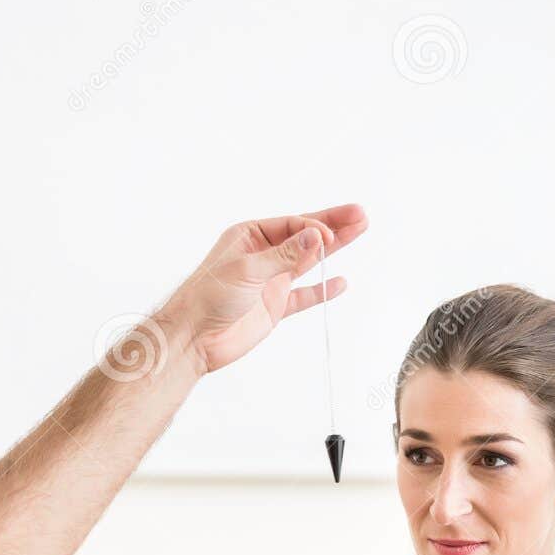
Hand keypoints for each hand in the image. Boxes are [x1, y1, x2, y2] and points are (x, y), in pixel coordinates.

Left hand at [162, 203, 367, 375]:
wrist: (194, 339)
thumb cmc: (207, 298)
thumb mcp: (247, 270)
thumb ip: (284, 255)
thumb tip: (315, 236)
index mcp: (251, 236)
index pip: (293, 225)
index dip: (315, 228)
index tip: (329, 237)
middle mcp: (263, 255)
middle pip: (305, 236)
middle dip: (333, 226)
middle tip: (360, 215)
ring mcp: (270, 280)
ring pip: (309, 261)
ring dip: (333, 249)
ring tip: (358, 232)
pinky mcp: (274, 306)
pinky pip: (304, 295)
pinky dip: (322, 290)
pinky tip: (340, 282)